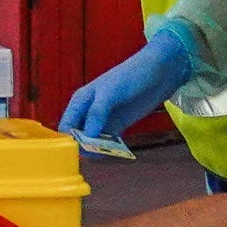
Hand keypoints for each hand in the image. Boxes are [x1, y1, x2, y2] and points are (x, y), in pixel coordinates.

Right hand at [59, 20, 199, 139]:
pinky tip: (115, 152)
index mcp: (80, 101)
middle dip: (83, 146)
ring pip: (93, 141)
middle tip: (95, 153)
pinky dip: (110, 148)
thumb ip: (97, 113)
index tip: (77, 150)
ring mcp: (104, 120)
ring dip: (97, 149)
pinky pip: (109, 142)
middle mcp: (89, 112)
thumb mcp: (110, 92)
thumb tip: (87, 136)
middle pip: (78, 136)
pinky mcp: (118, 126)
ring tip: (107, 153)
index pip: (66, 125)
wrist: (159, 72)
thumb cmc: (130, 75)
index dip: (69, 138)